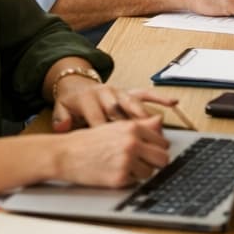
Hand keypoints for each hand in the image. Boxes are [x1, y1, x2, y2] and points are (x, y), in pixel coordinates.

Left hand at [51, 79, 180, 131]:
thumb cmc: (72, 102)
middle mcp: (107, 92)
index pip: (99, 118)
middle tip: (136, 144)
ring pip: (134, 104)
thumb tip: (64, 126)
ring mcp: (120, 91)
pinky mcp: (129, 91)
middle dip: (127, 127)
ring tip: (155, 133)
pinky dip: (160, 98)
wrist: (77, 84)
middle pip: (119, 111)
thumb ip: (62, 118)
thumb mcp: (61, 108)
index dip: (105, 134)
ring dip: (144, 118)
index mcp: (90, 98)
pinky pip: (147, 94)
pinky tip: (172, 103)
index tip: (111, 150)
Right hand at [53, 117, 171, 187]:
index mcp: (133, 128)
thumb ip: (141, 125)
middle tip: (143, 163)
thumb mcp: (116, 127)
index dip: (157, 149)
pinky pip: (135, 183)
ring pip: (151, 173)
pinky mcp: (119, 178)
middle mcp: (132, 143)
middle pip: (163, 158)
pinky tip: (114, 173)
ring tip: (125, 168)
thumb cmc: (88, 141)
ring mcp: (126, 161)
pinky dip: (128, 181)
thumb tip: (160, 121)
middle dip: (155, 162)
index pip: (163, 142)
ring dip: (141, 173)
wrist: (64, 154)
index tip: (151, 153)